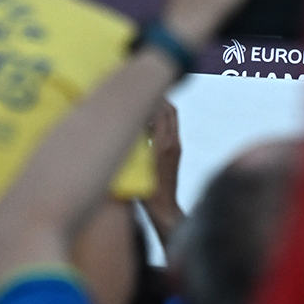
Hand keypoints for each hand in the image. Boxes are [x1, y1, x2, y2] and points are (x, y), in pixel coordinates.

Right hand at [143, 99, 184, 243]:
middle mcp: (173, 142)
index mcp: (164, 144)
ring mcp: (176, 147)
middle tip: (139, 94)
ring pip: (171, 118)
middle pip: (170, 110)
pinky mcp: (175, 152)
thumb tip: (127, 125)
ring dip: (158, 109)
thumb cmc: (147, 194)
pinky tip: (144, 126)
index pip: (162, 110)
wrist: (164, 211)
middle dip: (157, 99)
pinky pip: (169, 128)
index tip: (136, 92)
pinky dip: (159, 121)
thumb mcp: (136, 169)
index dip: (151, 98)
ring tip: (140, 107)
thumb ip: (133, 146)